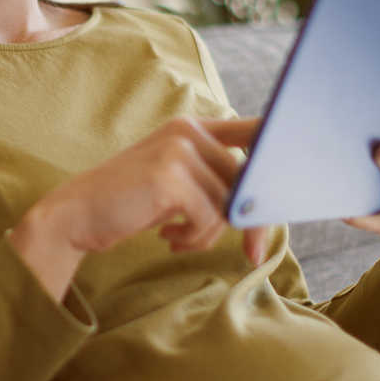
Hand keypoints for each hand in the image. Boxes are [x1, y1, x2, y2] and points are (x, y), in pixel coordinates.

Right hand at [11, 116, 266, 299]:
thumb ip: (215, 179)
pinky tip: (166, 238)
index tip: (303, 185)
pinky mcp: (170, 176)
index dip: (281, 156)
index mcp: (192, 126)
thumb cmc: (129, 203)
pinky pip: (209, 218)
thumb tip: (269, 202)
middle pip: (248, 179)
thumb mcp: (175, 181)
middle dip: (251, 222)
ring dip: (208, 233)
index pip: (256, 132)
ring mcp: (178, 150)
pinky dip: (193, 238)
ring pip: (228, 204)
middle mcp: (188, 130)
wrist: (76, 215)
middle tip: (252, 253)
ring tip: (177, 237)